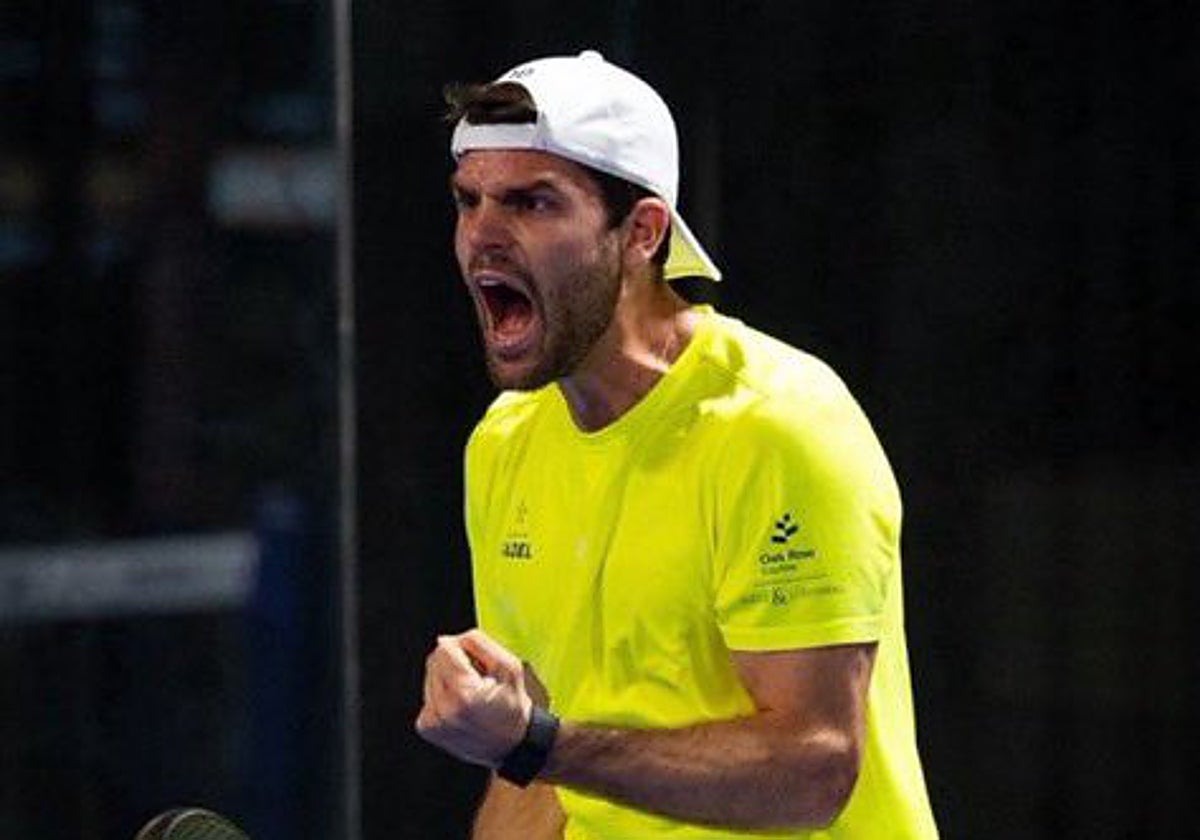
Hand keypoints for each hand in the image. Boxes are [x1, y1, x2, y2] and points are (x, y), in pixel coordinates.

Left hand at [415, 629, 533, 767]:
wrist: (509, 745)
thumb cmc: (512, 706)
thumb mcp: (509, 667)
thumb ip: (479, 644)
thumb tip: (446, 640)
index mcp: (464, 694)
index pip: (444, 648)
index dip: (463, 649)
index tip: (478, 663)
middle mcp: (443, 709)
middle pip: (434, 660)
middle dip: (454, 662)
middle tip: (476, 679)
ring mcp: (432, 721)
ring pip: (429, 676)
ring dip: (447, 678)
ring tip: (469, 694)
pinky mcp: (427, 727)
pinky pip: (428, 694)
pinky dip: (443, 694)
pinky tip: (460, 706)